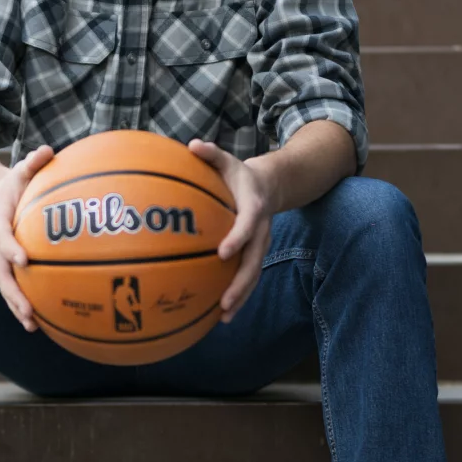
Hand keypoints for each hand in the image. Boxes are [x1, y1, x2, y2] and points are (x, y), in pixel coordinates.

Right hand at [0, 145, 53, 330]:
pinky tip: (41, 322)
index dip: (10, 248)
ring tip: (33, 326)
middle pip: (0, 272)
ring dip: (17, 306)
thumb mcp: (22, 168)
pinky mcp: (8, 266)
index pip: (1, 235)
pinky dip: (24, 305)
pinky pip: (15, 287)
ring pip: (5, 286)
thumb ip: (34, 161)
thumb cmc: (15, 183)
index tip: (24, 260)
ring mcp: (0, 257)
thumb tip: (48, 151)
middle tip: (28, 311)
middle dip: (13, 293)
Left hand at [188, 139, 275, 322]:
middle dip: (240, 283)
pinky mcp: (254, 256)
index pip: (248, 225)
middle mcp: (261, 231)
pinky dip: (237, 296)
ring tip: (224, 316)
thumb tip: (192, 145)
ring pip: (253, 275)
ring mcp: (259, 246)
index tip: (223, 252)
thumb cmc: (238, 175)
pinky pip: (247, 278)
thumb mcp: (227, 161)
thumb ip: (211, 154)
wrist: (269, 186)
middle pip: (254, 261)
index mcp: (254, 208)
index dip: (238, 238)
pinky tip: (220, 315)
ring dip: (240, 296)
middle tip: (224, 302)